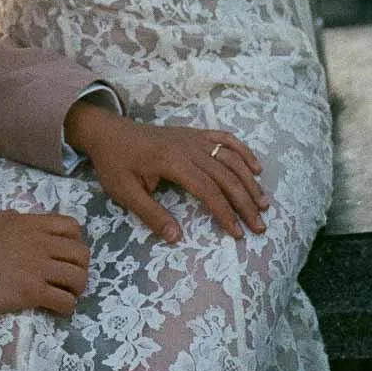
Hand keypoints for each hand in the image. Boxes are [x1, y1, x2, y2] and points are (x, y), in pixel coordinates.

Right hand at [0, 210, 89, 317]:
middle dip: (80, 267)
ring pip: (78, 279)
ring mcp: (39, 269)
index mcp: (32, 225)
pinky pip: (64, 302)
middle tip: (68, 279)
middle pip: (81, 254)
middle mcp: (42, 244)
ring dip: (76, 289)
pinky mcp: (33, 292)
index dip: (75, 241)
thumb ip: (11, 220)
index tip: (66, 253)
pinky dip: (66, 307)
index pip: (71, 226)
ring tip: (65, 296)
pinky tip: (57, 310)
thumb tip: (19, 222)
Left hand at [64, 104, 267, 243]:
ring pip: (229, 158)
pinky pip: (224, 138)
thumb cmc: (115, 164)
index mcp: (171, 161)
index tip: (237, 233)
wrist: (107, 132)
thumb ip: (151, 215)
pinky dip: (243, 151)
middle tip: (259, 225)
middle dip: (245, 202)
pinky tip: (256, 167)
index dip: (225, 212)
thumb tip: (177, 238)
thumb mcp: (125, 193)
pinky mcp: (194, 133)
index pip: (208, 189)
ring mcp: (193, 137)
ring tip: (263, 203)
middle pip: (225, 175)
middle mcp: (187, 146)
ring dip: (249, 181)